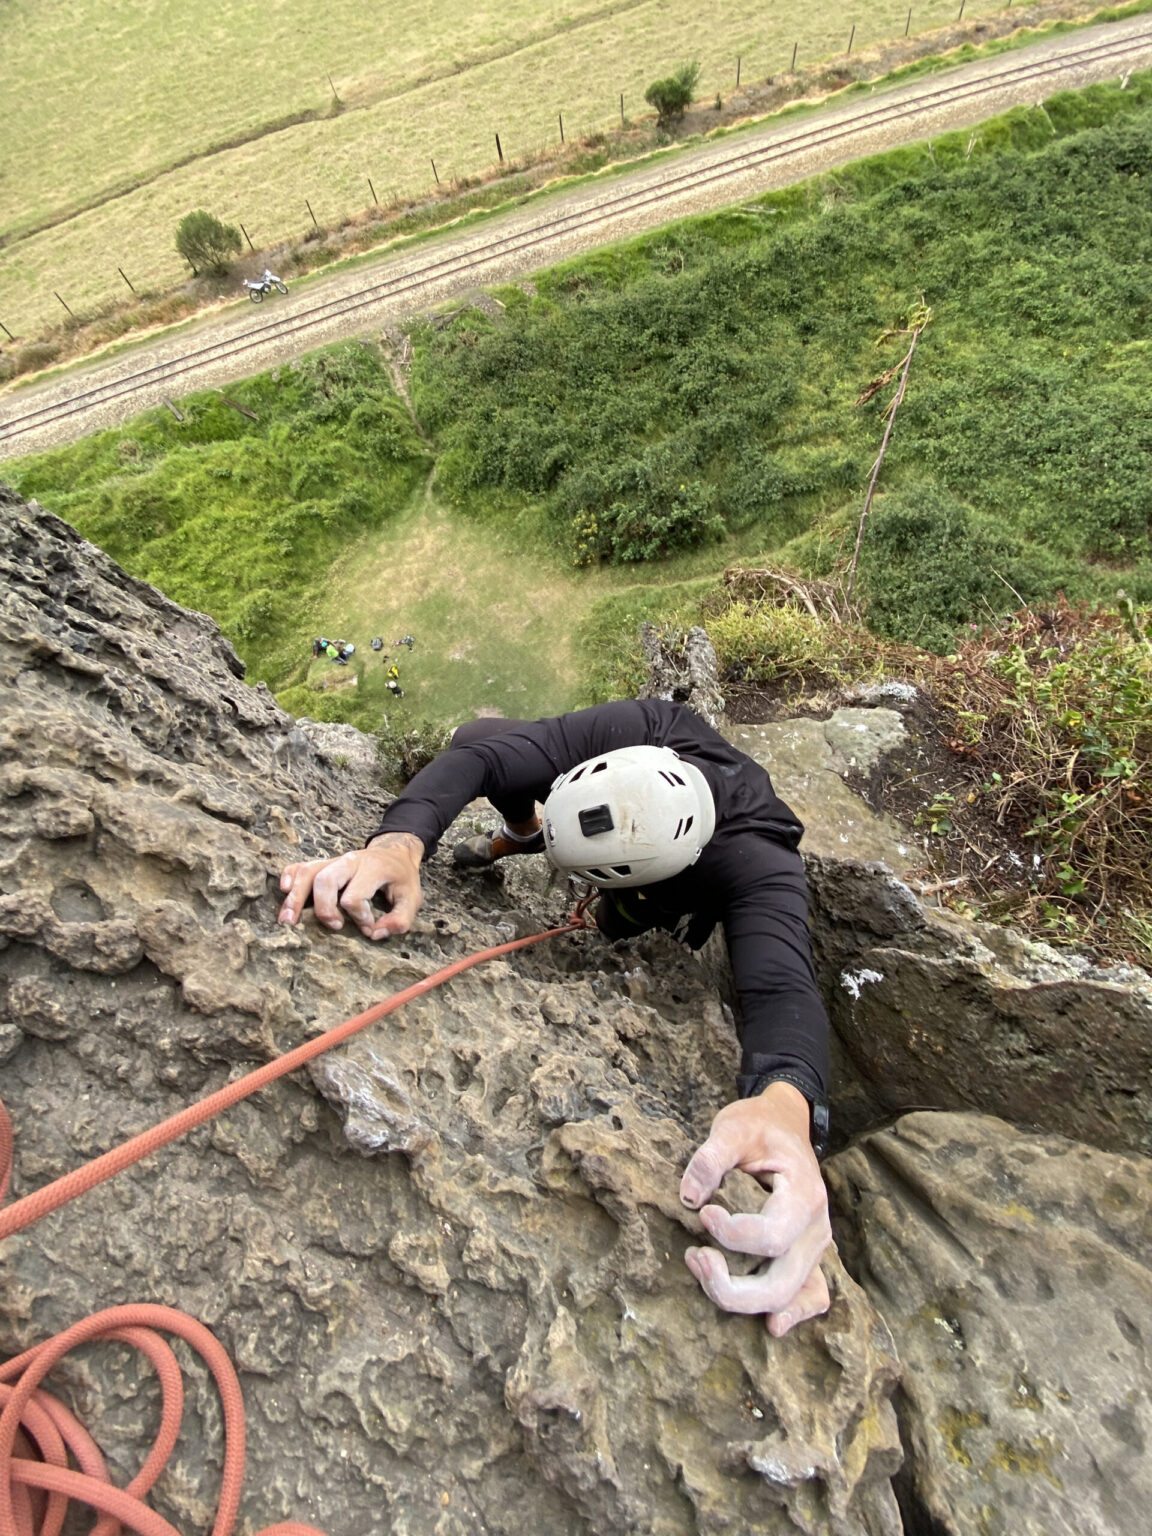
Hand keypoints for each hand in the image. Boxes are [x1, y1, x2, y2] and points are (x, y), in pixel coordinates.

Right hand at [278, 832, 423, 939]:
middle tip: (334, 926)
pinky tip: (284, 891)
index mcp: (373, 868)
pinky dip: (289, 876)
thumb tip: (375, 934)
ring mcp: (334, 861)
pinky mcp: (323, 863)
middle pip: (325, 880)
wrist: (393, 853)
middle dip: (324, 908)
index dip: (360, 917)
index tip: (369, 927)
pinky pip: (301, 866)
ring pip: (308, 873)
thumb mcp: (412, 898)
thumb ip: (400, 919)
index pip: (354, 896)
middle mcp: (350, 861)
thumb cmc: (401, 878)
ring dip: (295, 897)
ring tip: (287, 921)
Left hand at [680, 1082, 831, 1335]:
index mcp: (805, 1194)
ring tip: (702, 1267)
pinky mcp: (806, 1256)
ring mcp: (815, 1247)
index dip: (731, 1234)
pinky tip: (770, 1325)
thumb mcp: (733, 1127)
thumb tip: (689, 1198)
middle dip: (730, 1287)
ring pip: (786, 1297)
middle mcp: (817, 1228)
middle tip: (693, 1257)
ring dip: (741, 1298)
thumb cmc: (760, 1125)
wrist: (785, 1123)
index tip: (703, 1211)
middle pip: (780, 1283)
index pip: (772, 1236)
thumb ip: (710, 1158)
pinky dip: (792, 1314)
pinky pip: (810, 1297)